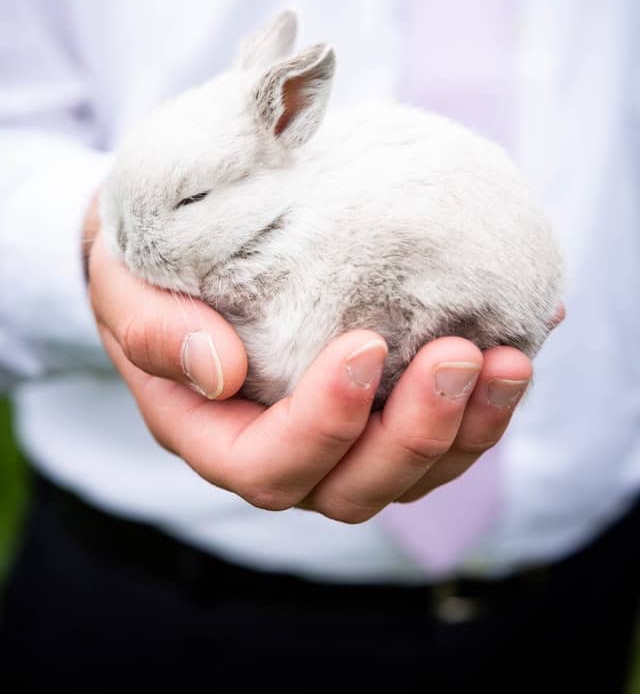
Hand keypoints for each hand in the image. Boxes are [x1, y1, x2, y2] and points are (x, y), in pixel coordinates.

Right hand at [85, 207, 541, 522]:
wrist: (172, 258)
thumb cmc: (143, 274)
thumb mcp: (124, 292)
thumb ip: (155, 332)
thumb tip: (219, 372)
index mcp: (214, 436)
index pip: (269, 465)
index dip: (324, 424)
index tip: (362, 346)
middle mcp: (282, 452)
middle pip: (356, 486)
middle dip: (416, 433)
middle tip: (461, 355)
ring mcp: (338, 437)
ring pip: (411, 471)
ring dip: (469, 427)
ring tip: (509, 359)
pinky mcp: (378, 405)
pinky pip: (440, 424)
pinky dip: (487, 393)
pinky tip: (530, 333)